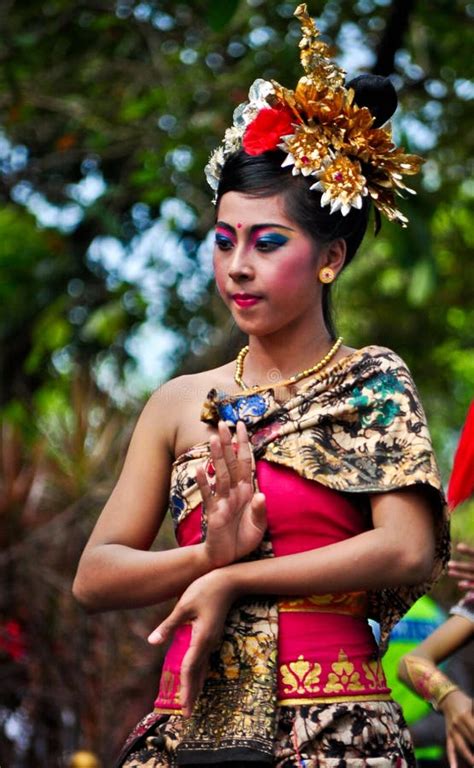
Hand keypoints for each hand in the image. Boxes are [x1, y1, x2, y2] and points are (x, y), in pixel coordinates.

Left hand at [148, 570, 233, 715]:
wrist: (230, 580)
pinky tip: (197, 675)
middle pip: (198, 672)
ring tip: (191, 701)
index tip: (184, 708)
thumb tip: (151, 642)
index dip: (186, 688)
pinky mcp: (212, 633)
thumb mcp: (184, 605)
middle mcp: (208, 642)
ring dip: (196, 684)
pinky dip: (199, 671)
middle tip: (187, 714)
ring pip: (203, 666)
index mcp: (201, 638)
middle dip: (192, 693)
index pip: (190, 668)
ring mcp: (212, 638)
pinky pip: (204, 657)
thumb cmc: (206, 588)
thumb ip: (169, 625)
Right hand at [198, 420, 265, 567]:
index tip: (241, 424)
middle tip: (222, 423)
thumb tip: (261, 494)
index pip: (245, 462)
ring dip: (216, 457)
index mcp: (246, 490)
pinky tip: (199, 470)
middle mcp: (234, 492)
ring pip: (220, 474)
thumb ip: (260, 510)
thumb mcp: (258, 526)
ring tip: (213, 439)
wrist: (228, 559)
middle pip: (230, 462)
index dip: (243, 444)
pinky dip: (203, 483)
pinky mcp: (213, 513)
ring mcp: (222, 500)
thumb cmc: (243, 539)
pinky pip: (208, 495)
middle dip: (227, 443)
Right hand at [439, 689, 473, 767]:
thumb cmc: (464, 702)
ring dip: (469, 757)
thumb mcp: (473, 703)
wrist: (447, 698)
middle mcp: (457, 724)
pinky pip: (450, 748)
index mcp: (465, 716)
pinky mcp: (448, 735)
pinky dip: (452, 759)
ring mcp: (452, 730)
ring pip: (461, 746)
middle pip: (471, 740)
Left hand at [448, 543, 473, 590]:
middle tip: (449, 564)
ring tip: (449, 573)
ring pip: (472, 577)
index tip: (458, 547)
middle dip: (461, 566)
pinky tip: (459, 585)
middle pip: (472, 567)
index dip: (468, 551)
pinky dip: (469, 587)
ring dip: (461, 575)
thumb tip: (460, 546)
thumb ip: (471, 554)